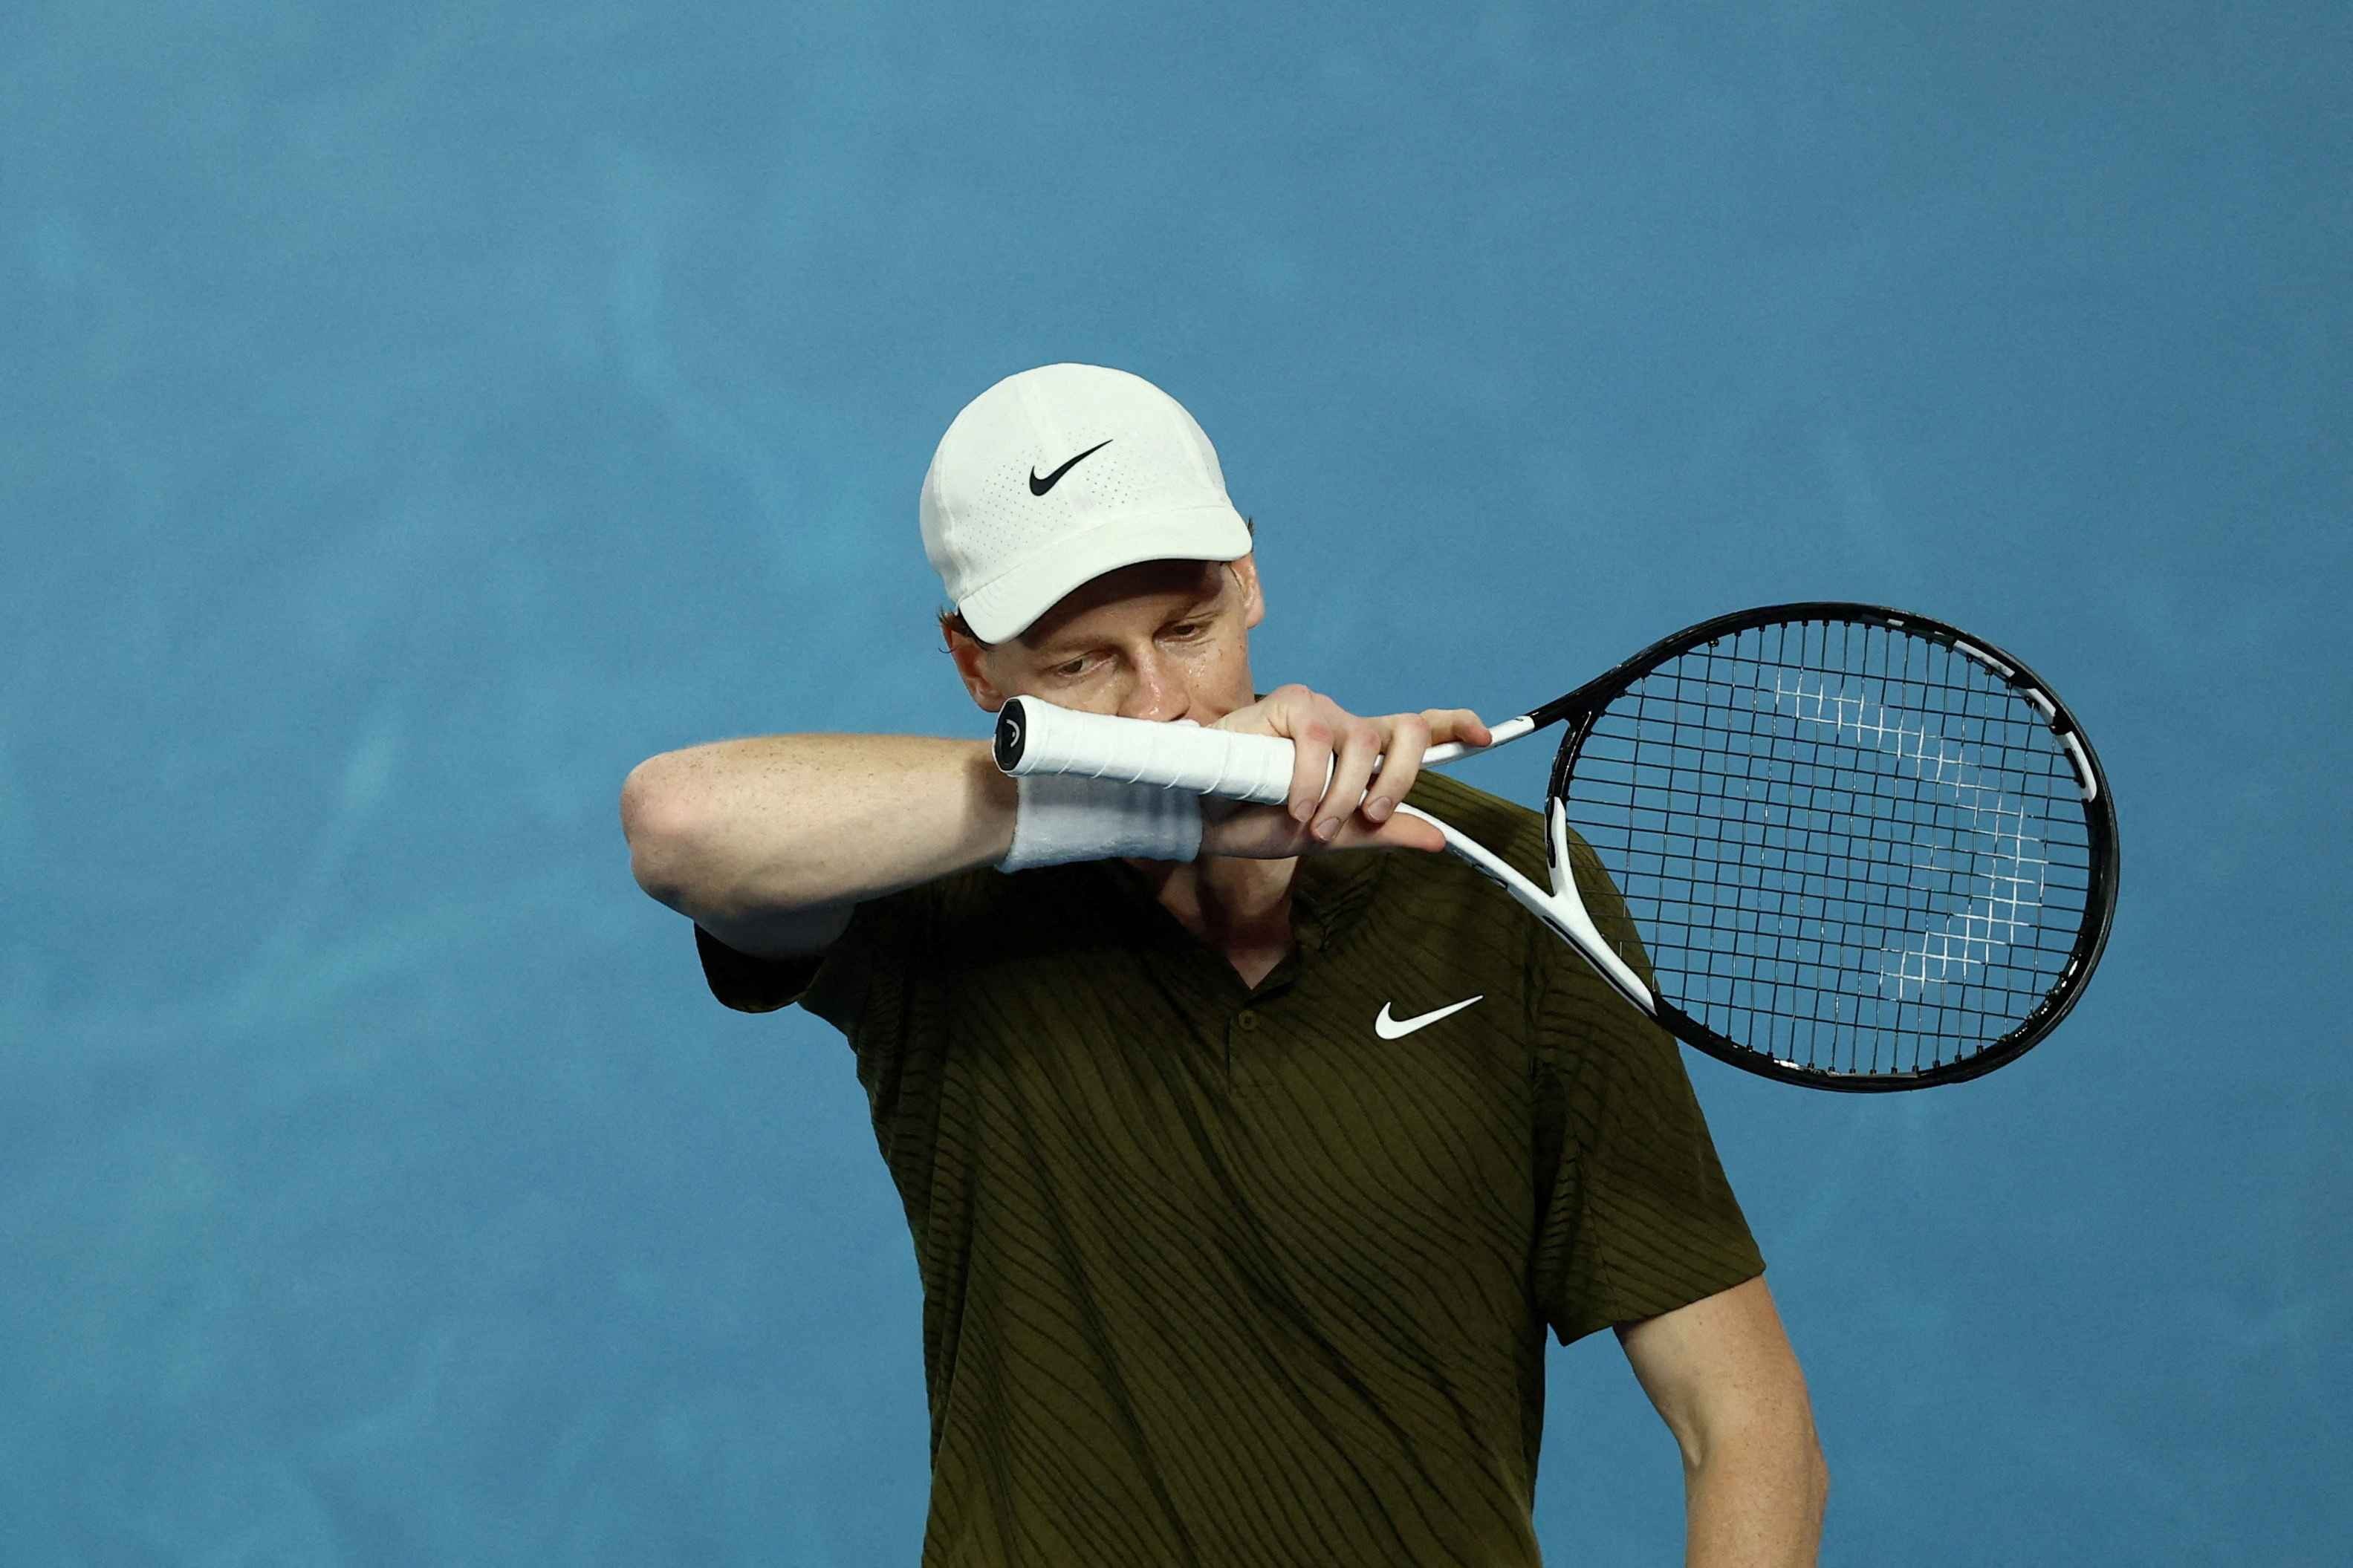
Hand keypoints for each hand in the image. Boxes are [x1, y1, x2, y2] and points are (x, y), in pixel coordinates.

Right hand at [1195, 685, 1492, 858]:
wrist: (1207, 819)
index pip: (1417, 729)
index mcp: (1364, 755)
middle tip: (1373, 815)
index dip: (1454, 725)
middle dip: (1400, 777)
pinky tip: (1295, 805)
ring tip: (1316, 824)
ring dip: (1343, 795)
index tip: (1482, 736)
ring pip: (1361, 741)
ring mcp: (1320, 713)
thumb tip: (1439, 840)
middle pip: (1406, 731)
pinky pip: (1319, 739)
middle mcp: (1349, 728)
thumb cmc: (1263, 821)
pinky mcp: (1288, 704)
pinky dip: (1311, 782)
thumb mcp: (1334, 837)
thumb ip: (1383, 833)